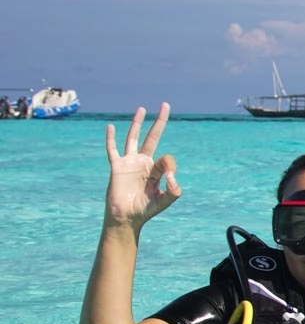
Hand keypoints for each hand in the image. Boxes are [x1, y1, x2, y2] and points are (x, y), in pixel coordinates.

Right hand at [103, 103, 178, 230]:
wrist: (126, 218)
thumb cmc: (145, 211)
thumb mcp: (164, 202)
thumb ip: (173, 191)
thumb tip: (171, 175)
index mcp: (156, 170)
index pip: (166, 158)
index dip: (169, 165)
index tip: (167, 177)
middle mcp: (143, 163)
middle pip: (152, 137)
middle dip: (159, 122)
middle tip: (165, 105)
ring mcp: (129, 163)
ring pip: (133, 138)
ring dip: (138, 123)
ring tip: (142, 109)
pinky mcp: (116, 166)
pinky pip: (112, 150)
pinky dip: (111, 139)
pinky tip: (112, 127)